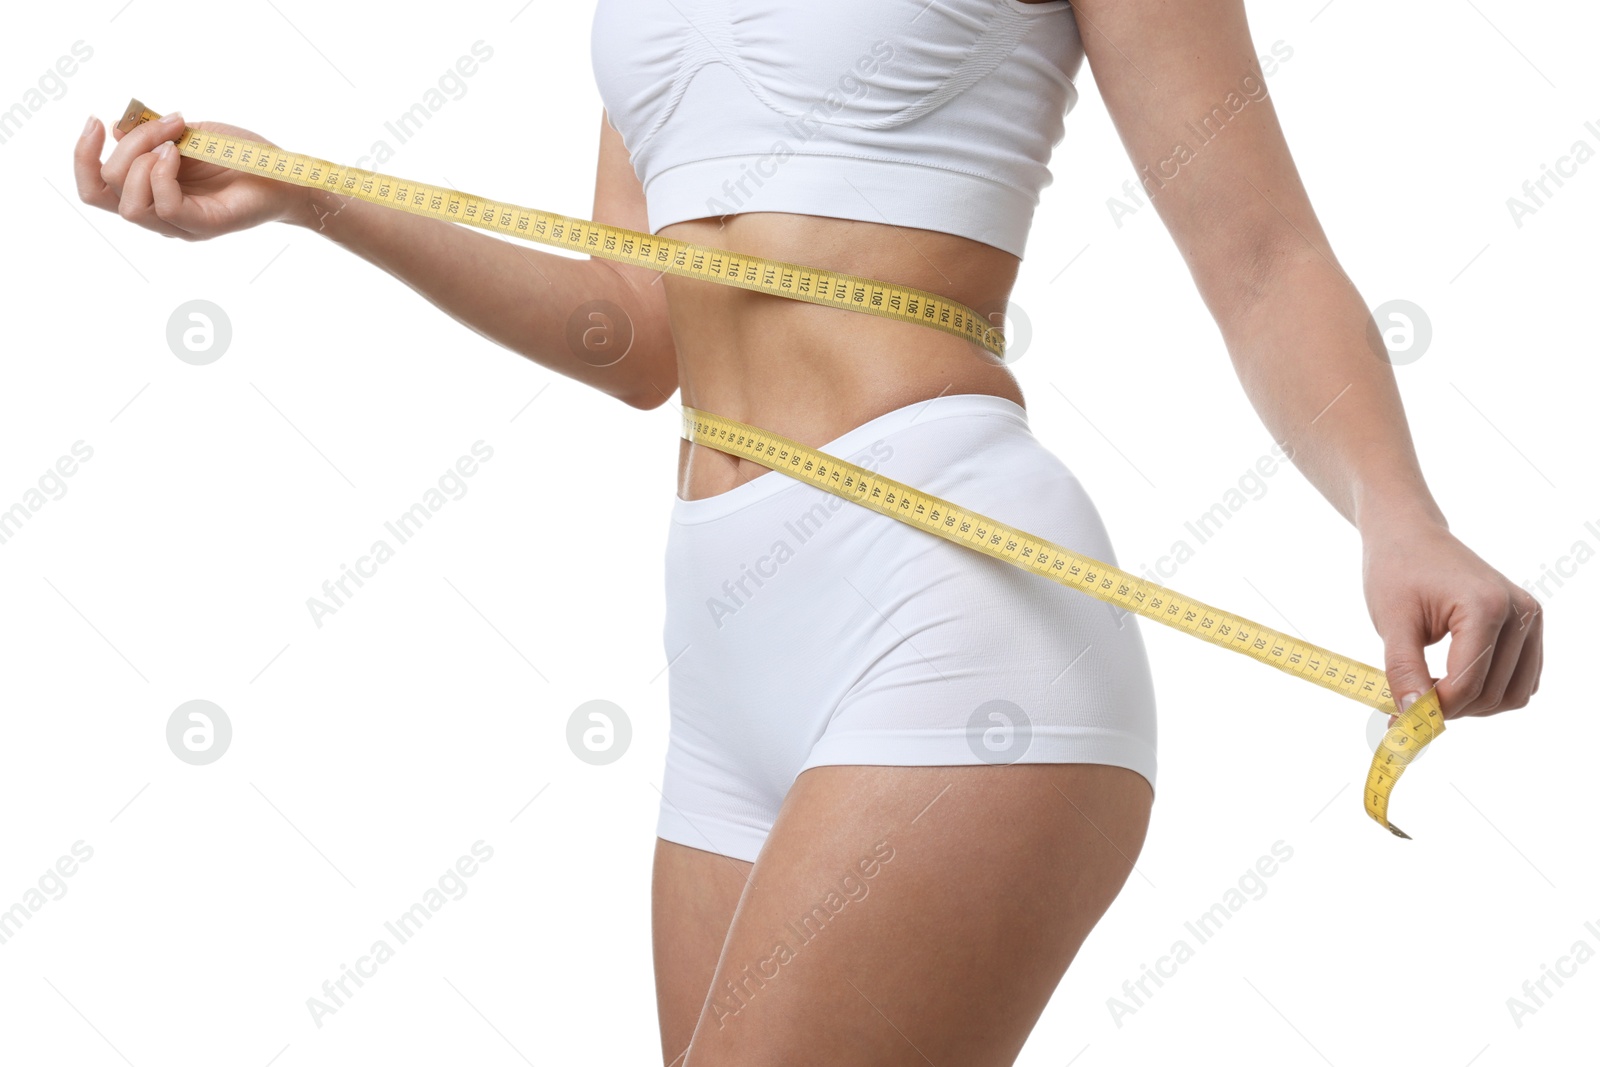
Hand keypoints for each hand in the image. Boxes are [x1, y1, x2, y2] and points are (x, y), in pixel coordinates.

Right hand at [74, 110, 308, 239]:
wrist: (284, 172)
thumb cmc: (239, 155)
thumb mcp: (187, 134)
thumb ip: (151, 135)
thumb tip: (116, 128)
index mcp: (149, 192)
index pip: (95, 188)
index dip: (83, 156)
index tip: (94, 120)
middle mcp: (159, 213)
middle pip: (106, 189)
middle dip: (126, 147)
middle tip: (166, 125)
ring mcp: (180, 224)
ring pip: (129, 202)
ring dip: (143, 159)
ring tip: (175, 142)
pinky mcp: (203, 227)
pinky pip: (164, 207)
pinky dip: (161, 174)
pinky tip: (177, 154)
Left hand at [1362, 518, 1541, 719]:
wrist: (1410, 536)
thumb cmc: (1397, 570)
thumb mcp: (1392, 622)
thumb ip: (1403, 670)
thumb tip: (1413, 715)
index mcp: (1486, 607)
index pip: (1468, 684)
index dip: (1433, 709)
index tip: (1399, 715)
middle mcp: (1520, 613)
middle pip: (1492, 695)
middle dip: (1450, 709)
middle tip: (1408, 704)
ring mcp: (1531, 620)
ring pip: (1513, 696)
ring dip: (1473, 707)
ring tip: (1429, 690)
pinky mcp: (1530, 627)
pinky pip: (1521, 682)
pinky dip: (1489, 693)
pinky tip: (1452, 682)